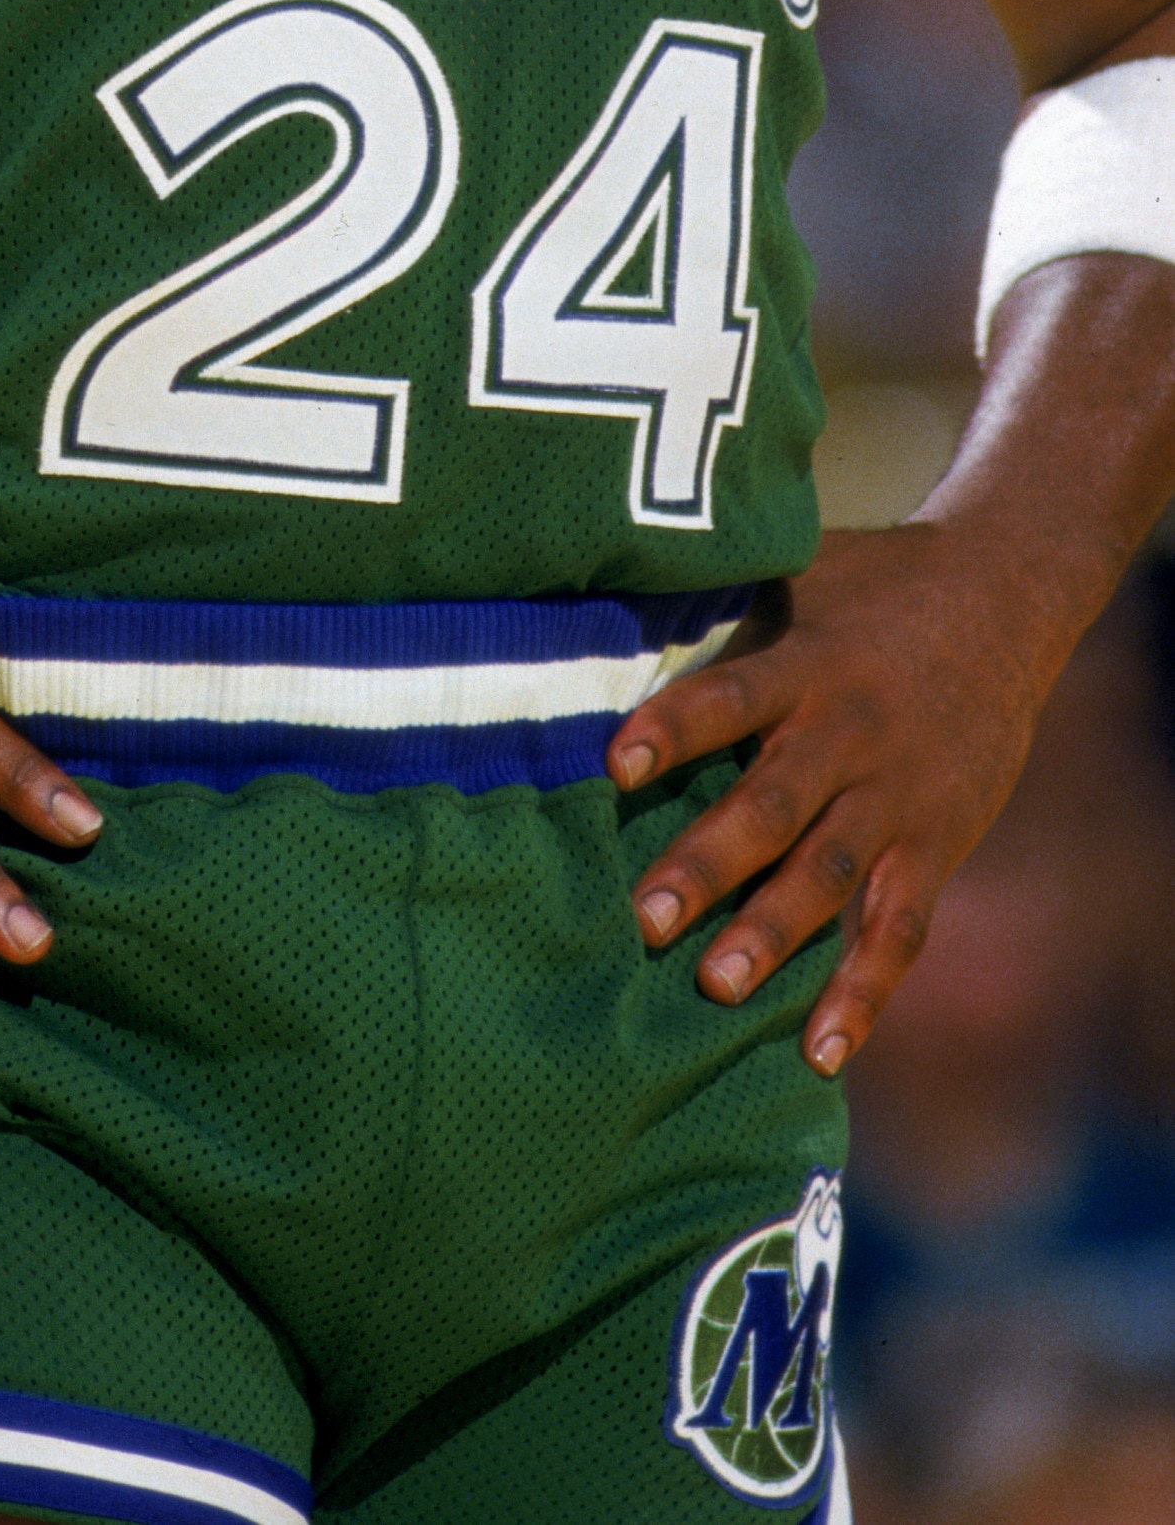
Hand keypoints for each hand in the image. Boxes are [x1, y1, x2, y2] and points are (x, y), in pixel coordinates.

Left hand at [604, 522, 1056, 1074]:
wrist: (1004, 599)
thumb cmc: (872, 582)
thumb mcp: (799, 566)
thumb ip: (722, 592)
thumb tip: (617, 583)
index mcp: (806, 665)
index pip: (730, 696)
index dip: (675, 729)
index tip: (615, 764)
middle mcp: (849, 736)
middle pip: (774, 805)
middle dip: (708, 864)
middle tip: (645, 919)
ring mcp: (897, 797)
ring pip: (831, 876)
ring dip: (774, 933)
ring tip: (715, 986)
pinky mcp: (937, 844)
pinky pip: (900, 928)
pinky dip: (863, 993)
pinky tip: (820, 1052)